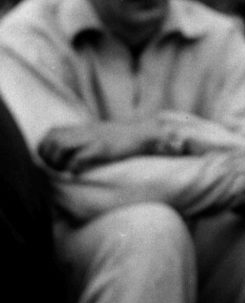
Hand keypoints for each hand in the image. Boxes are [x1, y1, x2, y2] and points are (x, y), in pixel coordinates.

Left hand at [39, 119, 165, 170]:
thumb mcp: (99, 136)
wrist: (142, 134)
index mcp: (81, 128)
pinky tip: (76, 174)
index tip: (50, 162)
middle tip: (56, 169)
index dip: (45, 148)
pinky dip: (73, 167)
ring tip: (64, 172)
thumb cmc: (122, 140)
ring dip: (58, 162)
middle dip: (48, 157)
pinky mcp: (102, 147)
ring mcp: (92, 138)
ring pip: (61, 146)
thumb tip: (69, 155)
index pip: (51, 133)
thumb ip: (83, 141)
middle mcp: (84, 131)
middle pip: (53, 140)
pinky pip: (80, 156)